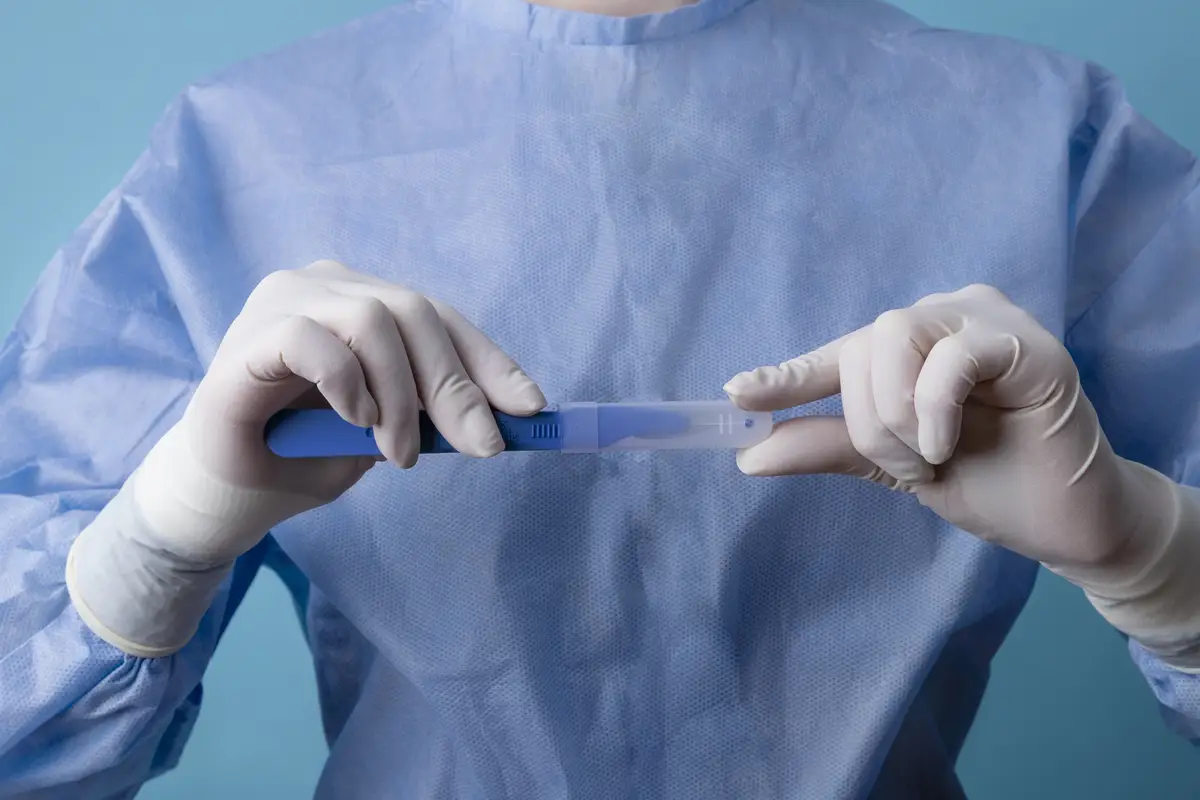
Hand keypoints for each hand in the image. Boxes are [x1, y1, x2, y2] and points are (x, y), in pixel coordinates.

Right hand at [67, 260, 543, 655]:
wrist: (227, 496)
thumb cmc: (306, 457)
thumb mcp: (390, 434)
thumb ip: (436, 414)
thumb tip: (509, 416)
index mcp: (364, 301)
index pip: (440, 319)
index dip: (490, 361)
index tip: (531, 407)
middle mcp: (327, 285)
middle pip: (416, 313)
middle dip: (457, 385)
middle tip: (479, 447)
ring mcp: (285, 299)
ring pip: (372, 319)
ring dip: (401, 395)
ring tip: (397, 451)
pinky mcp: (250, 333)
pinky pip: (313, 339)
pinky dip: (347, 382)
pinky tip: (354, 421)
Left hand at [725, 284, 1134, 566]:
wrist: (1064, 523)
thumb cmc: (984, 482)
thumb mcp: (890, 465)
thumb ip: (829, 446)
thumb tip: (748, 454)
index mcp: (910, 347)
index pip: (837, 353)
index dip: (786, 375)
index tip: (737, 396)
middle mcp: (944, 318)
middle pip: (863, 343)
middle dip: (868, 419)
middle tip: (908, 465)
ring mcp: (987, 322)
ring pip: (895, 336)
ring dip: (897, 414)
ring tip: (933, 456)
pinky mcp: (1029, 343)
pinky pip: (952, 355)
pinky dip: (935, 407)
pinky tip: (950, 443)